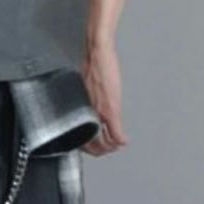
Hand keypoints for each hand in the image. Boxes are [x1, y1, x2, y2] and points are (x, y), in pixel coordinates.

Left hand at [81, 37, 126, 155]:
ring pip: (104, 141)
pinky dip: (120, 139)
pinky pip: (115, 132)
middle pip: (91, 143)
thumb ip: (84, 98)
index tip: (93, 145)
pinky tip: (124, 141)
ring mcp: (99, 112)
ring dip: (111, 146)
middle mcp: (87, 113)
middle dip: (100, 150)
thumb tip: (85, 102)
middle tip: (107, 148)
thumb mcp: (82, 86)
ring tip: (116, 145)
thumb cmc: (91, 65)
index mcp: (79, 109)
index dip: (87, 145)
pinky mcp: (111, 108)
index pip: (80, 136)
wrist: (97, 53)